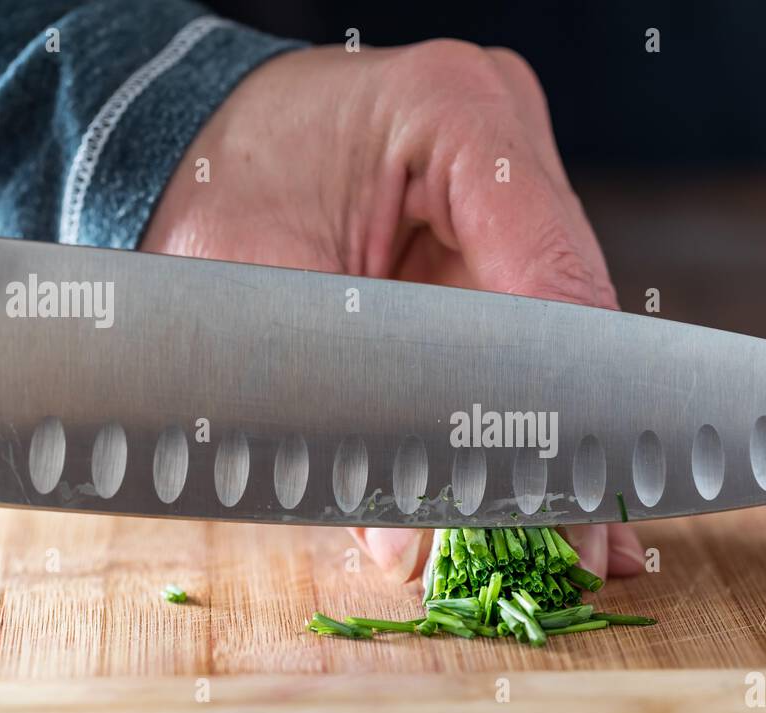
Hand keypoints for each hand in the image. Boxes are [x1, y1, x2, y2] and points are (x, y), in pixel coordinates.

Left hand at [142, 40, 643, 580]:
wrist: (194, 138)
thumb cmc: (210, 187)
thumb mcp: (250, 290)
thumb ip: (330, 411)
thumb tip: (405, 550)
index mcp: (456, 111)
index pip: (545, 269)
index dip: (553, 395)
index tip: (558, 490)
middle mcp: (508, 137)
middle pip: (568, 311)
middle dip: (559, 436)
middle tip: (571, 546)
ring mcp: (514, 182)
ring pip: (559, 331)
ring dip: (550, 433)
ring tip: (565, 537)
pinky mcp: (501, 228)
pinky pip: (529, 329)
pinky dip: (523, 408)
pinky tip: (540, 490)